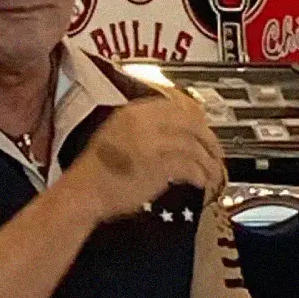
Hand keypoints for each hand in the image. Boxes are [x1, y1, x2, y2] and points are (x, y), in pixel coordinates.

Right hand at [65, 90, 225, 223]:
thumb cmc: (97, 171)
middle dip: (209, 140)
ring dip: (208, 162)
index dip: (198, 116)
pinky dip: (200, 175)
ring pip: (194, 146)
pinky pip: (189, 167)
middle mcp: (143, 123)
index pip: (177, 105)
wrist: (82, 193)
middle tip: (216, 153)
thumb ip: (143, 127)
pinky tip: (201, 182)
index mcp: (133, 112)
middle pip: (191, 123)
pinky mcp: (156, 166)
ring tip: (212, 173)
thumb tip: (176, 129)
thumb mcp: (116, 135)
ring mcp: (150, 143)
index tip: (207, 127)